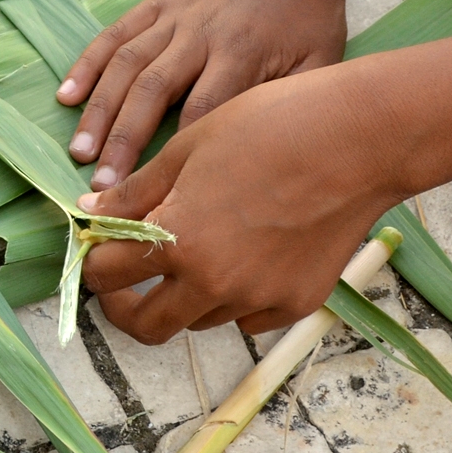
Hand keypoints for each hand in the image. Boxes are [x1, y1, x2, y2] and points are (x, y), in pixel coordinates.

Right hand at [57, 0, 347, 188]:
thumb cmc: (308, 13)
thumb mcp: (320, 60)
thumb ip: (289, 103)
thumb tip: (263, 153)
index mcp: (242, 56)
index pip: (201, 113)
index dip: (176, 155)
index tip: (157, 191)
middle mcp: (200, 37)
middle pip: (153, 93)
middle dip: (123, 140)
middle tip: (101, 184)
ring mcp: (173, 18)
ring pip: (126, 66)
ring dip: (100, 109)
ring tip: (79, 149)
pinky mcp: (158, 3)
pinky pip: (116, 34)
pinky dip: (89, 63)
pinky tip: (67, 94)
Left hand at [76, 59, 404, 343]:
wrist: (359, 139)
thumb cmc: (269, 127)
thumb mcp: (187, 148)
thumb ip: (136, 191)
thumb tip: (92, 212)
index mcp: (178, 241)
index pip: (106, 274)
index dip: (92, 261)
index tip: (96, 249)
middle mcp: (215, 284)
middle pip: (146, 325)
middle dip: (123, 307)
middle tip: (122, 281)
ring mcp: (260, 300)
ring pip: (198, 320)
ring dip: (181, 296)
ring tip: (192, 250)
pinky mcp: (298, 303)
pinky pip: (247, 317)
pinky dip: (233, 297)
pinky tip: (242, 255)